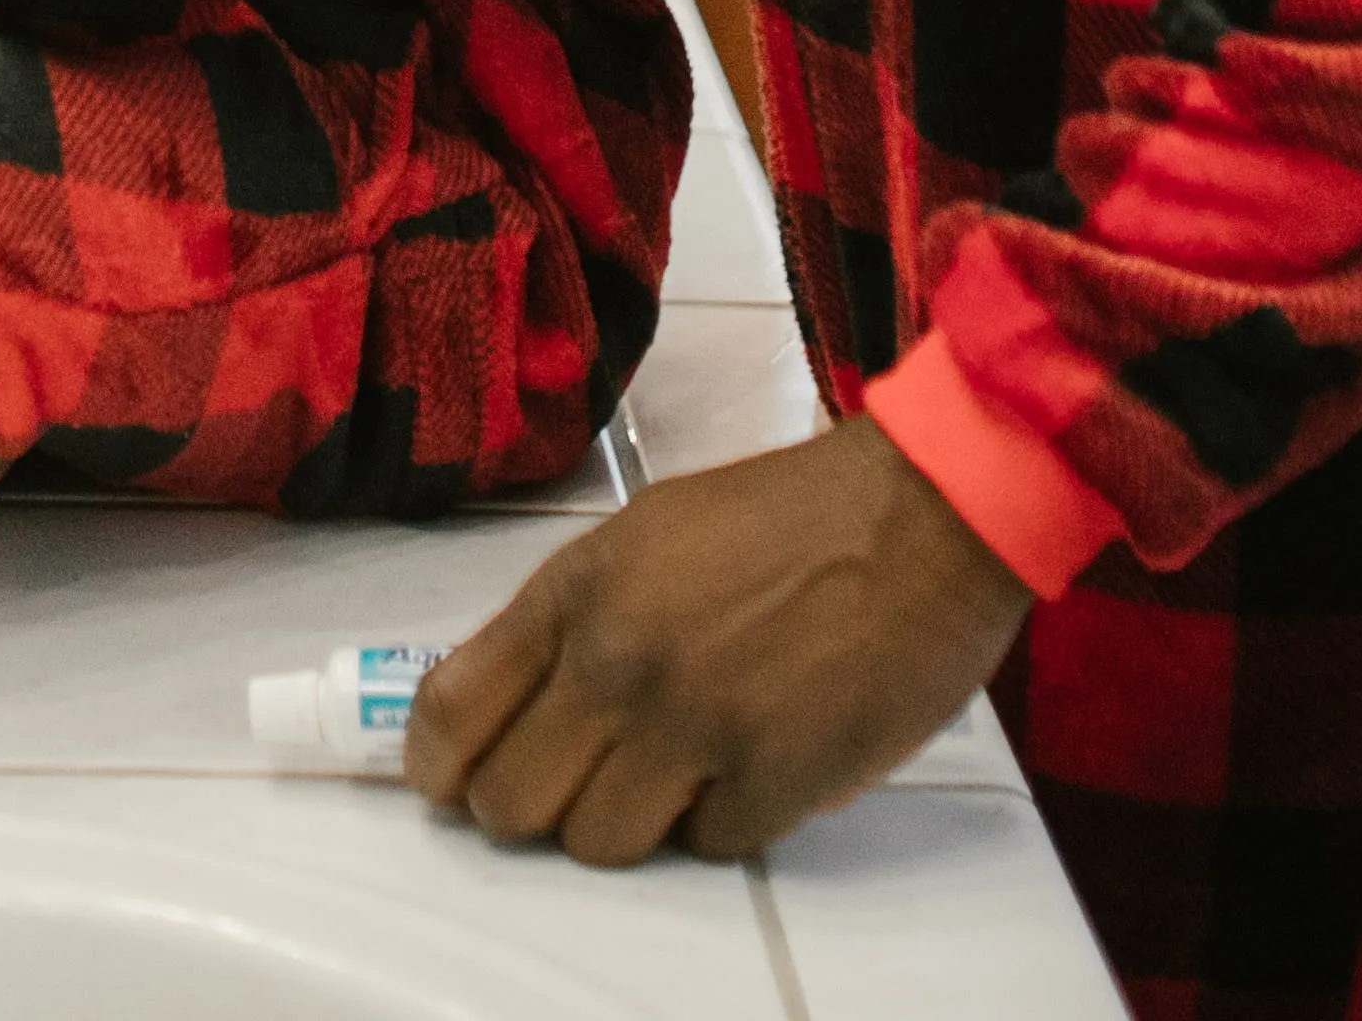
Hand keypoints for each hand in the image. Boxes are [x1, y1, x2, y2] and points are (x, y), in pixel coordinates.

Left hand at [405, 417, 1029, 864]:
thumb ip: (574, 619)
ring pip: (601, 842)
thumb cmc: (792, 517)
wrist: (923, 514)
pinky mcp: (775, 778)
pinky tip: (752, 765)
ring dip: (632, 822)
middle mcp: (620, 662)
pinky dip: (723, 821)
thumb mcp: (648, 535)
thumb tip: (512, 702)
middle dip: (532, 809)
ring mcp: (696, 726)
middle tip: (569, 791)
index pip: (453, 711)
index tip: (448, 787)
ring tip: (677, 772)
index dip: (438, 769)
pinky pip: (707, 848)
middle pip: (514, 801)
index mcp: (579, 591)